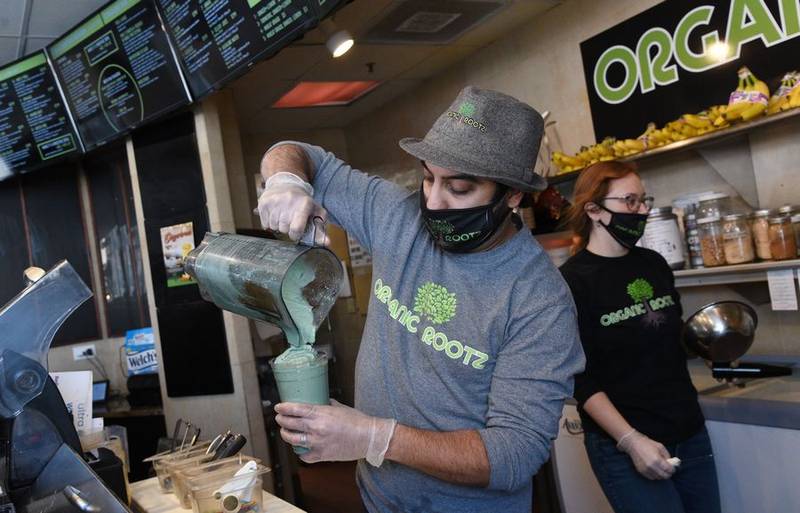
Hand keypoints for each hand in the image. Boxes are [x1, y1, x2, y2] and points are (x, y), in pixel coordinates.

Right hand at [255, 172, 329, 243]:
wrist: (285, 184)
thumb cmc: (304, 203)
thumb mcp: (316, 213)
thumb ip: (321, 229)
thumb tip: (327, 243)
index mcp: (304, 204)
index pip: (296, 228)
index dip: (295, 235)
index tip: (296, 233)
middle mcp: (289, 200)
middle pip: (284, 229)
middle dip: (287, 229)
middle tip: (290, 220)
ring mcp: (275, 201)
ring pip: (274, 227)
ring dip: (278, 226)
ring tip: (282, 216)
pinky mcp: (263, 203)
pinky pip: (265, 224)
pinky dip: (269, 223)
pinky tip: (275, 214)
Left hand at [275, 400, 396, 465]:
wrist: (369, 438)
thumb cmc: (357, 421)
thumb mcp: (340, 407)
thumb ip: (327, 404)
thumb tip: (320, 401)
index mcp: (321, 414)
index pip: (296, 409)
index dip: (284, 408)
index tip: (278, 407)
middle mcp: (316, 428)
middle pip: (290, 424)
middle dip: (282, 420)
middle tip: (280, 418)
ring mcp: (318, 443)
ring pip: (293, 440)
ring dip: (286, 435)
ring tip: (285, 432)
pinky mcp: (322, 455)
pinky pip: (304, 456)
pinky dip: (300, 452)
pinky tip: (300, 449)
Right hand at [616, 429, 675, 479]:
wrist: (633, 444)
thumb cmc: (647, 444)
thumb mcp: (660, 447)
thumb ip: (667, 456)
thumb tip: (671, 463)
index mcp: (657, 460)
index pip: (669, 470)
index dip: (673, 469)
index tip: (673, 467)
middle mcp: (651, 467)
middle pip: (665, 476)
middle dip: (668, 473)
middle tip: (668, 469)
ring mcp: (646, 470)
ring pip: (658, 478)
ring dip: (661, 474)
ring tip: (661, 469)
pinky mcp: (641, 472)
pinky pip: (652, 477)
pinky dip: (655, 475)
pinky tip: (655, 469)